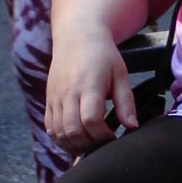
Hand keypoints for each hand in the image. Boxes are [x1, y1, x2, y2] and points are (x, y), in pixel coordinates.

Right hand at [45, 27, 138, 153]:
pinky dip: (61, 140)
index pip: (91, 119)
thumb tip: (132, 127)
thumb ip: (126, 102)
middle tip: (103, 144)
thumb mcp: (120, 74)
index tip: (113, 137)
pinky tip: (76, 140)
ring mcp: (55, 97)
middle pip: (73, 130)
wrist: (76, 37)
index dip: (102, 135)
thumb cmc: (103, 56)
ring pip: (59, 132)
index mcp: (89, 85)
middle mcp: (68, 93)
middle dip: (90, 144)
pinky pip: (49, 127)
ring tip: (91, 143)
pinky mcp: (49, 100)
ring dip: (75, 145)